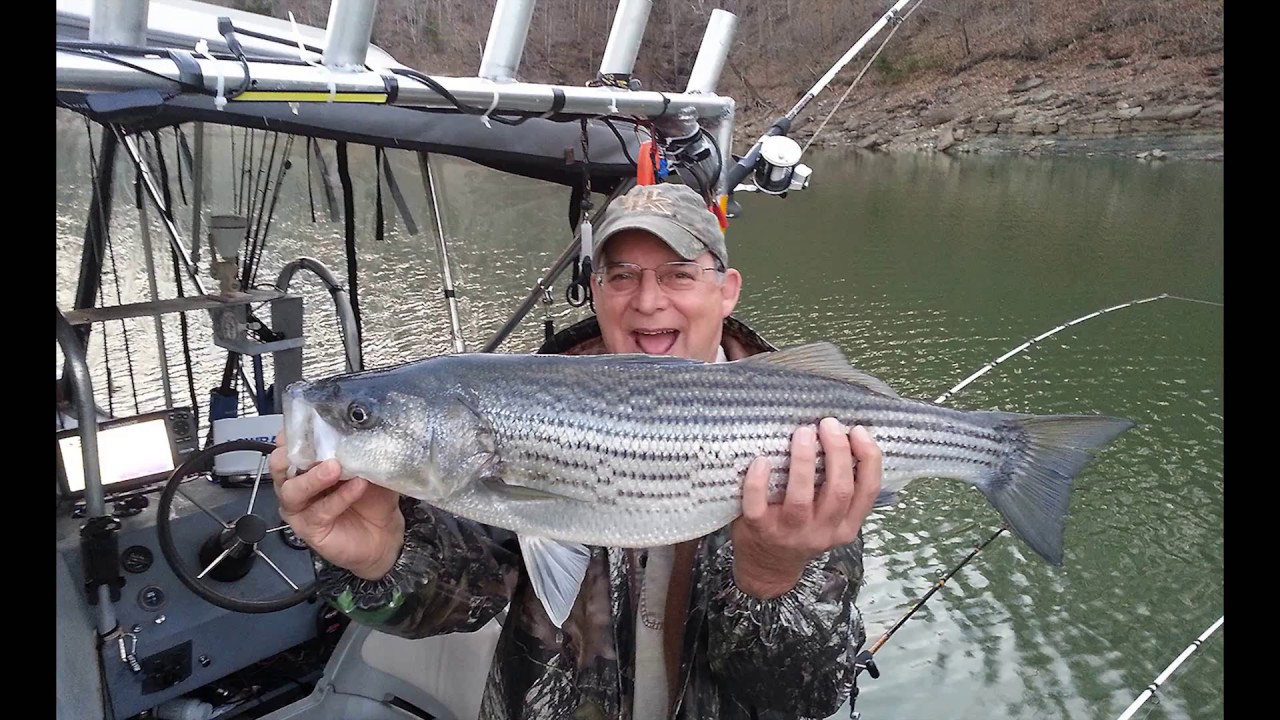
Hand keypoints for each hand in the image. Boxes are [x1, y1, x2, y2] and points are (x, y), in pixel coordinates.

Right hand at [269, 431, 404, 579]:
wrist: (383, 535)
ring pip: (292, 490)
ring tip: (334, 468)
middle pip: (279, 464)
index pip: (289, 442)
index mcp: (307, 463)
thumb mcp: (369, 467)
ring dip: (314, 477)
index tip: (310, 421)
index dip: (295, 431)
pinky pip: (319, 511)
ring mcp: (299, 507)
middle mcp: (296, 483)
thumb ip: (361, 449)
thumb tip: (364, 429)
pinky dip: (339, 497)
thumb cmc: (371, 498)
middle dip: (294, 452)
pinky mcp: (308, 528)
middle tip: (318, 447)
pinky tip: (357, 486)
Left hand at [731, 418, 881, 598]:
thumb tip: (841, 437)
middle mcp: (823, 532)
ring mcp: (790, 533)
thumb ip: (838, 489)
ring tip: (803, 433)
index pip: (868, 491)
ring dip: (804, 461)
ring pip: (801, 497)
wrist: (767, 566)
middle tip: (828, 424)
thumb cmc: (801, 529)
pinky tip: (761, 460)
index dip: (868, 458)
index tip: (857, 431)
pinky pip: (758, 505)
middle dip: (837, 452)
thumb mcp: (830, 518)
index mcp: (846, 526)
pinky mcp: (759, 530)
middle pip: (839, 490)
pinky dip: (759, 482)